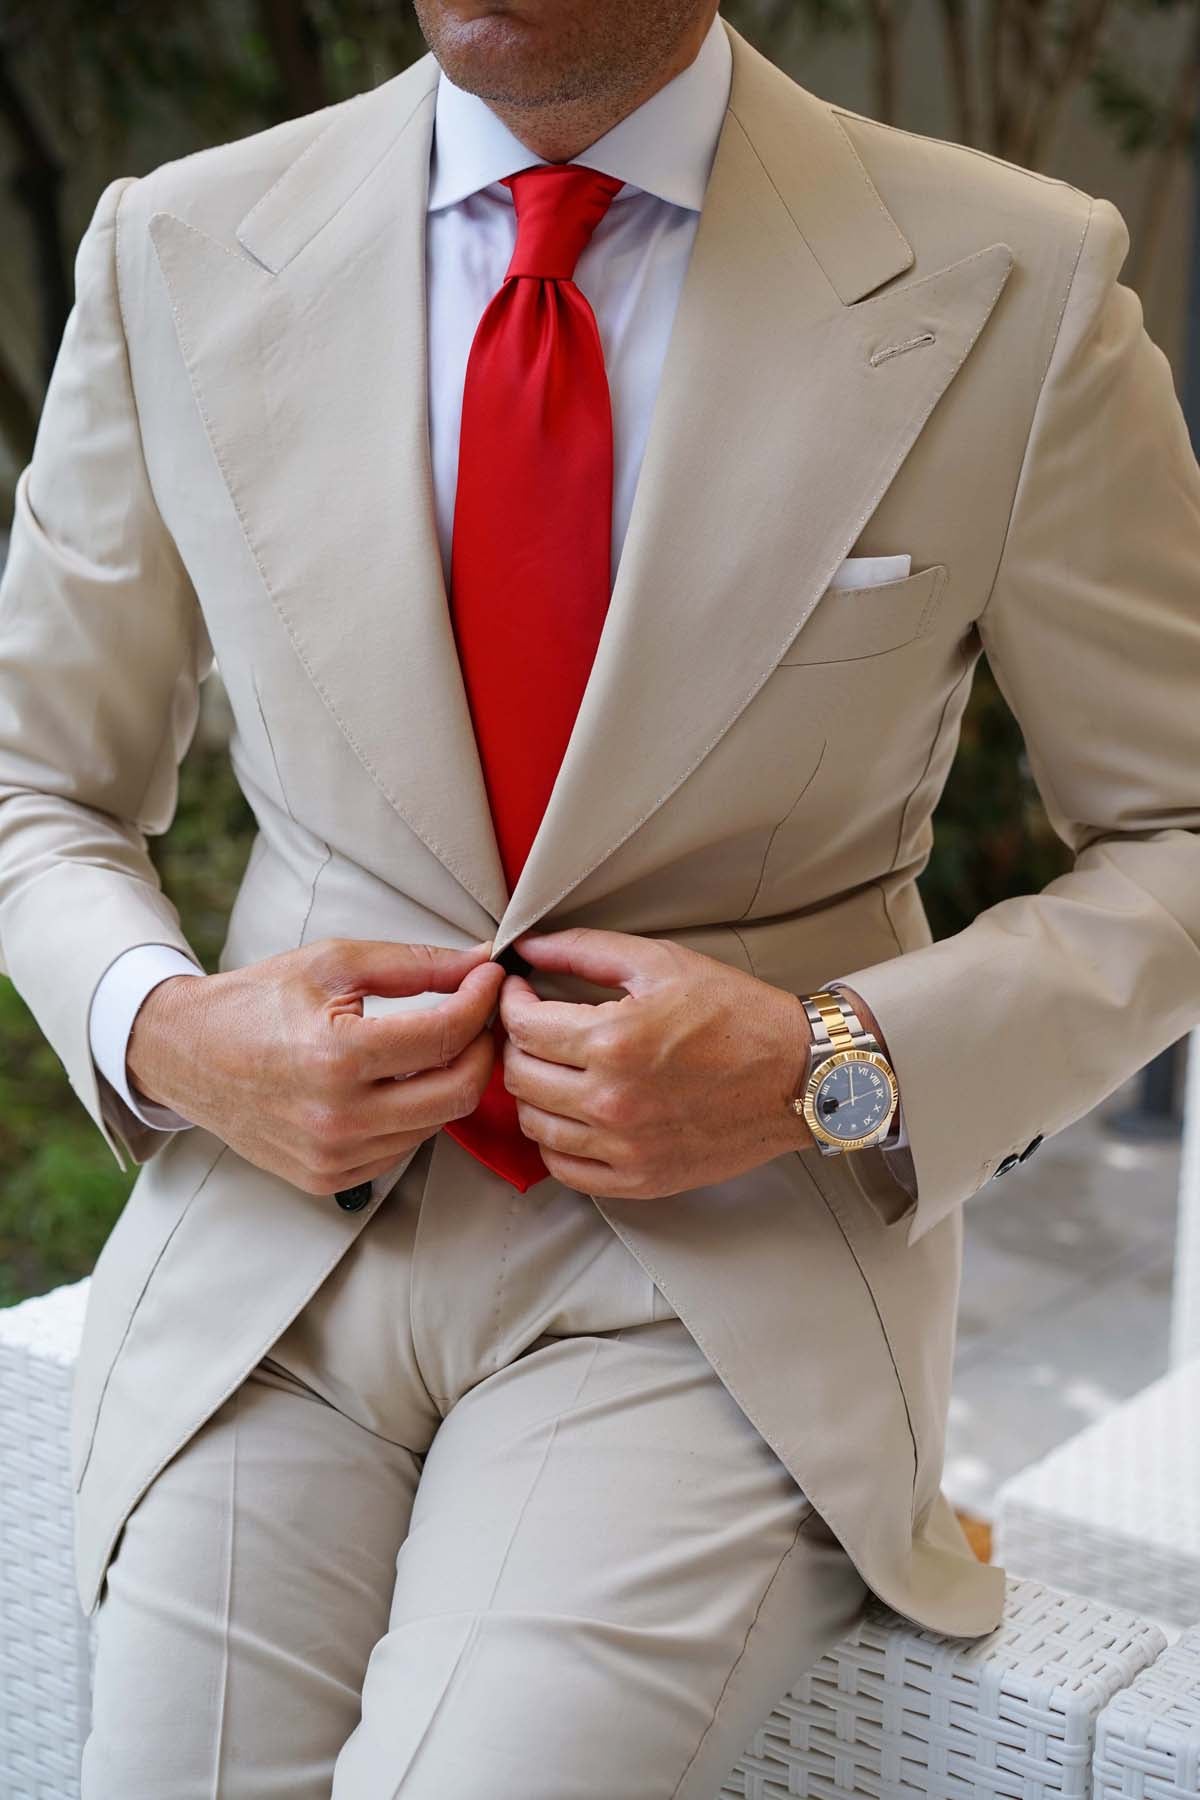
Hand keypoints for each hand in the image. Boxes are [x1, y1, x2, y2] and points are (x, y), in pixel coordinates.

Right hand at [126, 937, 504, 1193]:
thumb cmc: (256, 1001)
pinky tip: (398, 1082)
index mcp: (337, 1058)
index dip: (482, 1002)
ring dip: (450, 1081)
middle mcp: (337, 1118)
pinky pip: (403, 1149)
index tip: (491, 979)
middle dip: (483, 1047)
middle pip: (459, 1092)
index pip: (447, 1036)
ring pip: (436, 1125)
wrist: (185, 1054)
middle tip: (481, 1014)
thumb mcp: (333, 963)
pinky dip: (415, 1114)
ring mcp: (332, 1158)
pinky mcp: (328, 1179)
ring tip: (438, 1042)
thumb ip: (415, 964)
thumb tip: (481, 962)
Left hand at [497, 927, 813, 1198]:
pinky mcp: (641, 1179)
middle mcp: (612, 1101)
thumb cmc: (737, 1014)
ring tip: (554, 1067)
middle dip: (517, 1043)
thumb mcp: (662, 962)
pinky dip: (556, 1141)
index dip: (509, 1002)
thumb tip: (528, 947)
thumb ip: (585, 949)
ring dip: (533, 1091)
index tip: (519, 992)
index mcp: (613, 1041)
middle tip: (536, 1027)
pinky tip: (572, 1114)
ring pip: (534, 1124)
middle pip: (519, 1076)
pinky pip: (565, 1169)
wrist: (798, 1075)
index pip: (521, 1026)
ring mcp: (625, 1148)